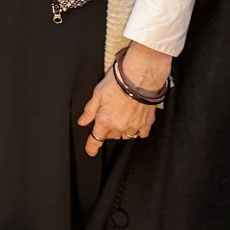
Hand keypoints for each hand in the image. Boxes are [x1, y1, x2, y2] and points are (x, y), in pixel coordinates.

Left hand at [77, 41, 172, 155]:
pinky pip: (141, 133)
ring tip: (121, 116)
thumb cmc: (117, 83)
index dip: (92, 147)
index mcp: (105, 120)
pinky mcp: (147, 123)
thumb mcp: (97, 95)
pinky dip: (136, 130)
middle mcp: (119, 127)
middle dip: (107, 129)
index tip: (90, 151)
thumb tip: (82, 122)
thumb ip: (89, 111)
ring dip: (121, 130)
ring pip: (125, 135)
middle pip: (111, 135)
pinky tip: (134, 121)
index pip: (96, 139)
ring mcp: (134, 126)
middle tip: (108, 115)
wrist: (140, 78)